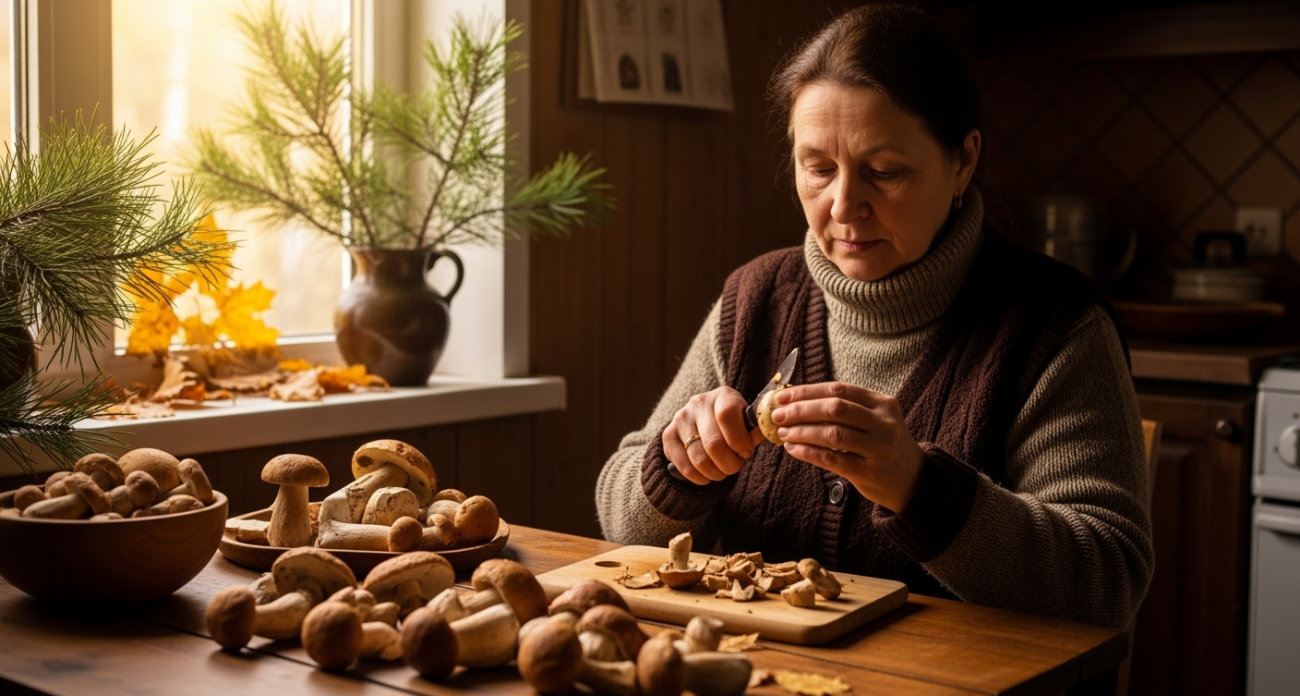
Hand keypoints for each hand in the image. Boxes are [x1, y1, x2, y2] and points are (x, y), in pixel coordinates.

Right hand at [663, 387, 766, 485]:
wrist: (706, 423)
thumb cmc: (734, 426)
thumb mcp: (748, 423)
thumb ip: (757, 430)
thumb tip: (768, 433)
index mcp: (723, 395)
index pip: (727, 415)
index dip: (739, 440)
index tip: (746, 452)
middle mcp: (698, 403)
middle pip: (713, 442)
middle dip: (729, 464)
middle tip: (735, 467)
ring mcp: (680, 418)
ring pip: (698, 458)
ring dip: (715, 473)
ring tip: (722, 472)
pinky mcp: (668, 435)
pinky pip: (683, 466)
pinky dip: (698, 477)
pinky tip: (707, 476)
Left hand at [772, 382, 923, 511]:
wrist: (914, 479)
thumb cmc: (884, 446)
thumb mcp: (875, 420)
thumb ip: (845, 410)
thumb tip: (797, 402)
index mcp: (882, 403)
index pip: (839, 389)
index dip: (807, 391)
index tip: (783, 396)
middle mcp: (883, 423)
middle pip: (835, 409)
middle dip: (801, 410)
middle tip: (778, 415)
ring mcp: (879, 448)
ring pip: (833, 434)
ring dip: (802, 432)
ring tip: (784, 433)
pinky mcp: (870, 472)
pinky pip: (833, 459)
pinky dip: (809, 453)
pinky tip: (794, 450)